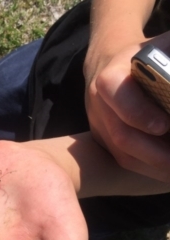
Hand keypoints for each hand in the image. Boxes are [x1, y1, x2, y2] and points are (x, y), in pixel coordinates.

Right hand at [84, 32, 169, 180]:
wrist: (110, 65)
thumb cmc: (143, 54)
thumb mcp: (160, 47)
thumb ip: (169, 61)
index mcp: (110, 77)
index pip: (118, 95)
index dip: (138, 112)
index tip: (163, 125)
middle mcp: (98, 104)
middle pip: (121, 135)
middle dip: (154, 152)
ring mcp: (98, 126)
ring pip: (122, 154)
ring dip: (154, 166)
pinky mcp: (103, 139)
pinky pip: (124, 159)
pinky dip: (149, 168)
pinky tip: (169, 170)